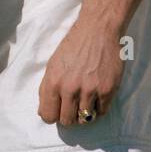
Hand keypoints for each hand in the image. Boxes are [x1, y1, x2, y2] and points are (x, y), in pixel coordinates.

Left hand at [37, 0, 149, 126]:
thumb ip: (47, 89)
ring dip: (85, 113)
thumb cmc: (74, 45)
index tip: (59, 110)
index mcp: (53, 82)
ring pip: (85, 120)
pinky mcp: (107, 90)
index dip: (53, 115)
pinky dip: (99, 108)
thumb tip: (43, 113)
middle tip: (74, 105)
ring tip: (87, 99)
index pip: (48, 116)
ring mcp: (89, 90)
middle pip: (67, 121)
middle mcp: (70, 88)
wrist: (98, 29)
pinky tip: (97, 96)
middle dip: (69, 116)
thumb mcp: (53, 64)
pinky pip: (101, 113)